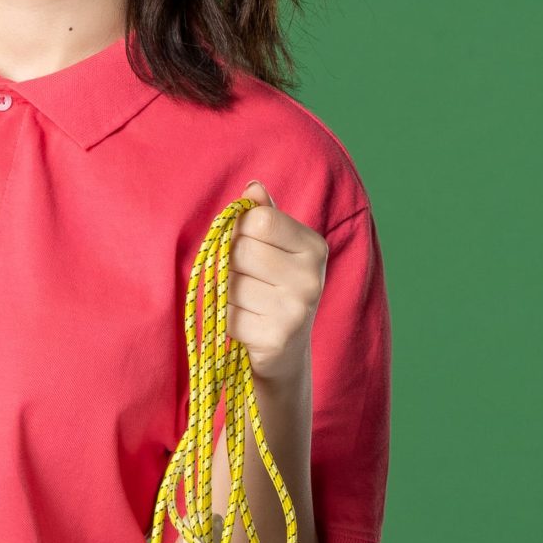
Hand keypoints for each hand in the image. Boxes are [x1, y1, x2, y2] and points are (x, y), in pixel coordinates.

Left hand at [223, 180, 327, 385]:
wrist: (284, 355)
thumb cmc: (272, 290)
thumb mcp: (274, 250)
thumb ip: (264, 217)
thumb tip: (253, 187)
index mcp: (314, 247)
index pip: (258, 220)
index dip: (241, 231)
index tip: (249, 245)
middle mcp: (312, 277)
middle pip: (241, 250)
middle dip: (232, 263)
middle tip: (248, 280)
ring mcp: (296, 310)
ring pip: (231, 283)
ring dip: (228, 293)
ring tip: (249, 304)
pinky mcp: (275, 338)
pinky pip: (227, 315)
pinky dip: (227, 319)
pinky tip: (247, 324)